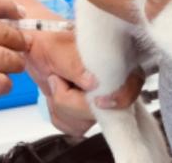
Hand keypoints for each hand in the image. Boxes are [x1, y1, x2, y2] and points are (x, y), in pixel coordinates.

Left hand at [24, 29, 145, 137]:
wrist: (36, 49)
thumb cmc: (50, 43)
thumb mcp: (57, 48)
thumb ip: (74, 64)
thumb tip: (93, 82)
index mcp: (115, 58)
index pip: (135, 82)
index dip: (120, 96)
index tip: (99, 101)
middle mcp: (112, 82)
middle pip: (107, 112)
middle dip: (73, 102)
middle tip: (56, 80)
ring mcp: (100, 100)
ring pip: (87, 123)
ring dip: (63, 108)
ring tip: (56, 83)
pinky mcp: (86, 114)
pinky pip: (74, 127)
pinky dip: (59, 116)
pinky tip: (56, 96)